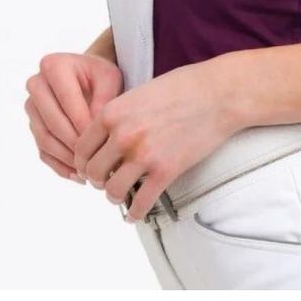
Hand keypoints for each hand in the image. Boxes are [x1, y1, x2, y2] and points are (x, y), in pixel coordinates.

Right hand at [25, 52, 123, 182]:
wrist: (89, 77)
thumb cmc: (101, 76)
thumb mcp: (110, 78)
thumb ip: (104, 98)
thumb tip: (93, 128)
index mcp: (53, 66)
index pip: (67, 100)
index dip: (84, 123)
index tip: (103, 141)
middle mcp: (36, 84)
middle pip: (52, 122)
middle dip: (75, 144)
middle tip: (96, 160)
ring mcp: (31, 107)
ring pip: (45, 138)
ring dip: (67, 158)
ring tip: (89, 171)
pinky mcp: (33, 126)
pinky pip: (42, 150)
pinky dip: (60, 165)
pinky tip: (78, 175)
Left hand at [73, 55, 242, 220]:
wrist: (219, 93)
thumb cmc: (184, 87)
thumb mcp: (141, 92)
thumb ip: (120, 114)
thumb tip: (107, 137)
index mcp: (113, 112)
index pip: (81, 148)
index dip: (84, 161)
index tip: (92, 167)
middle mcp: (122, 135)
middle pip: (93, 172)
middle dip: (98, 179)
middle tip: (108, 180)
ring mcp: (143, 155)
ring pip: (112, 191)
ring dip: (115, 196)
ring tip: (122, 194)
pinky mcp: (166, 171)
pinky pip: (140, 203)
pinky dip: (135, 213)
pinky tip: (136, 213)